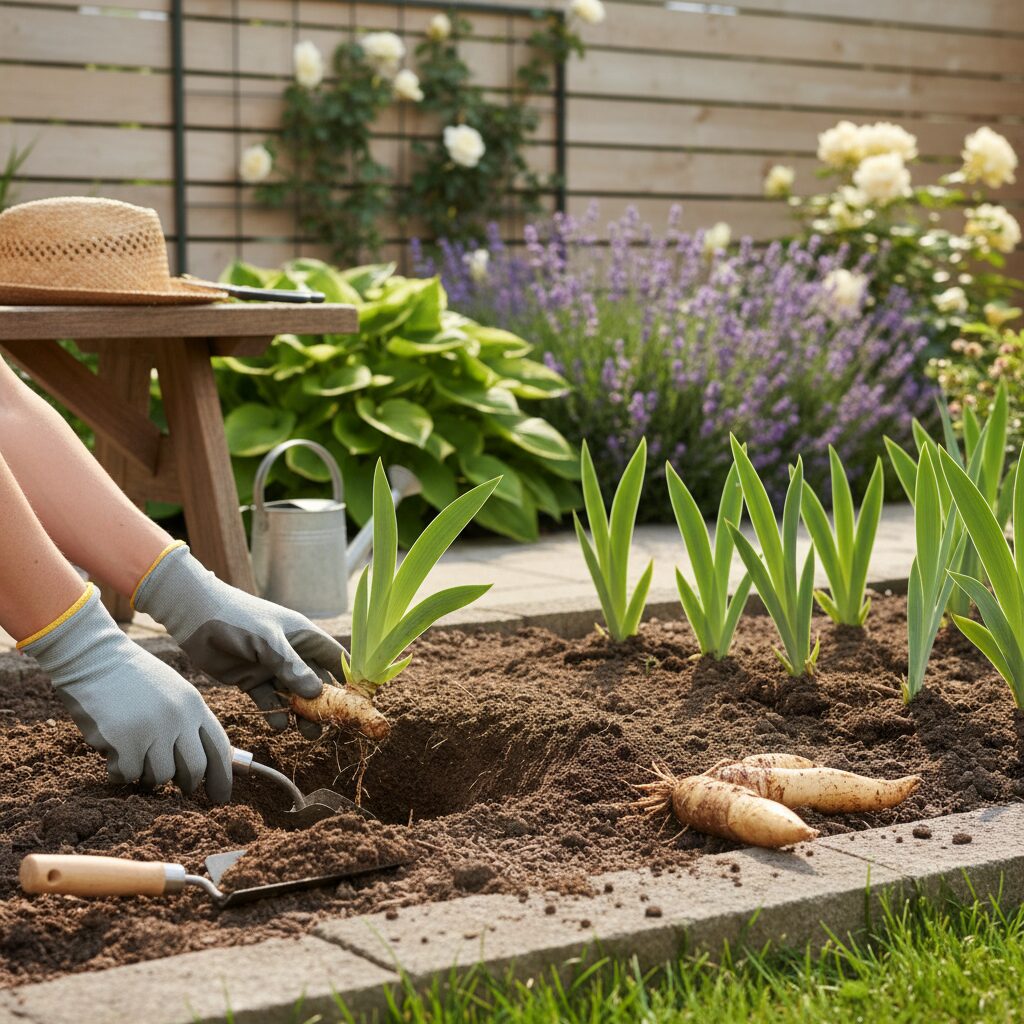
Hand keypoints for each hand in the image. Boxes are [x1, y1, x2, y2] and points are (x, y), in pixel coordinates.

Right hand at [21, 585, 231, 800]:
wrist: (94, 658)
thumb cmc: (132, 678)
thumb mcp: (172, 692)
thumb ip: (188, 722)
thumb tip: (202, 764)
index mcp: (194, 705)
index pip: (219, 748)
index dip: (222, 777)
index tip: (220, 797)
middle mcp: (179, 719)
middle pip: (194, 770)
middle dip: (187, 786)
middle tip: (179, 789)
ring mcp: (153, 731)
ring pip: (160, 777)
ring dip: (147, 774)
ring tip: (135, 754)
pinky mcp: (126, 743)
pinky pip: (128, 775)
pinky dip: (120, 771)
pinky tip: (114, 751)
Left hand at [133, 544, 345, 737]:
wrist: (196, 617)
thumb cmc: (239, 619)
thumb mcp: (269, 642)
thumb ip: (291, 668)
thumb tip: (316, 694)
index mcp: (304, 636)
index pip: (335, 658)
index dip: (348, 678)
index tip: (358, 702)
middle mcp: (292, 653)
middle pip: (317, 682)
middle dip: (325, 703)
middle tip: (331, 725)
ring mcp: (272, 668)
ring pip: (294, 695)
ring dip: (302, 713)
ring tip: (307, 732)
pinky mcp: (251, 681)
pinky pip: (270, 701)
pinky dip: (276, 713)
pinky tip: (279, 724)